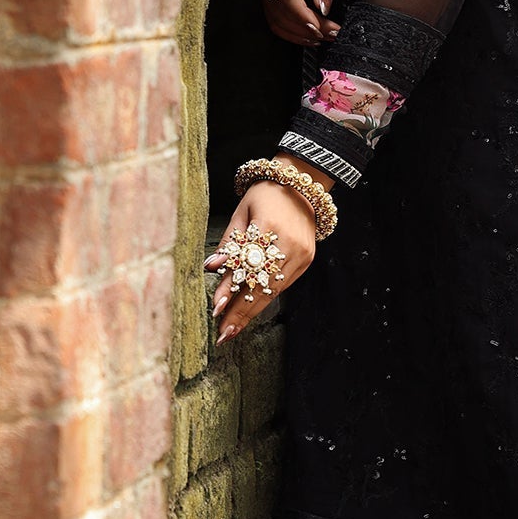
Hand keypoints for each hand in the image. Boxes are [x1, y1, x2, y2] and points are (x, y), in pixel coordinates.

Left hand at [204, 181, 317, 343]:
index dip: (231, 291)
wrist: (301, 185)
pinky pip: (283, 284)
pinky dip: (265, 298)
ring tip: (233, 329)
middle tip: (224, 333)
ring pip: (274, 290)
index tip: (216, 310)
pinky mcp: (306, 259)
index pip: (247, 266)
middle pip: (262, 285)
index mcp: (269, 227)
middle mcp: (289, 245)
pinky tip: (250, 311)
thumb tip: (210, 268)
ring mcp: (301, 254)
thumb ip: (229, 243)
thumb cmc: (265, 196)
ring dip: (252, 311)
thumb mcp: (241, 213)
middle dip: (241, 312)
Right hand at [259, 0, 341, 47]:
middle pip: (282, 13)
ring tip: (325, 38)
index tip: (323, 28)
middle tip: (332, 35)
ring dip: (300, 34)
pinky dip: (292, 33)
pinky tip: (310, 37)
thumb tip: (324, 10)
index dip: (303, 16)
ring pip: (277, 22)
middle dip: (307, 28)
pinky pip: (276, 22)